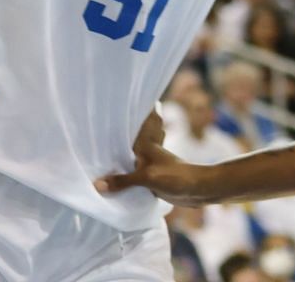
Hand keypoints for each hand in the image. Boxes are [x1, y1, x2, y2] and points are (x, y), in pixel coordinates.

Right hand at [96, 110, 210, 202]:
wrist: (197, 190)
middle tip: (103, 128)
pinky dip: (125, 173)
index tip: (118, 103)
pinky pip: (133, 173)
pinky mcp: (151, 179)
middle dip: (122, 135)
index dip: (132, 114)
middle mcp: (147, 153)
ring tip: (103, 153)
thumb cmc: (175, 177)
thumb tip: (97, 184)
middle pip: (133, 140)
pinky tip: (115, 176)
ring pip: (132, 157)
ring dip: (121, 156)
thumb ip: (123, 180)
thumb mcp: (147, 177)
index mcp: (146, 146)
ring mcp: (149, 166)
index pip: (137, 125)